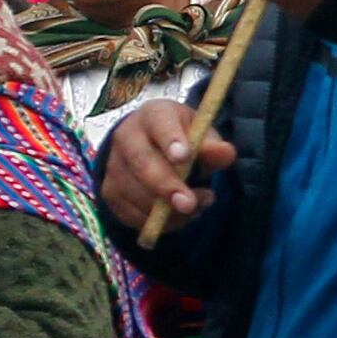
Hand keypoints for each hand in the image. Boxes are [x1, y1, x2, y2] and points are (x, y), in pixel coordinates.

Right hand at [101, 95, 229, 238]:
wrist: (153, 147)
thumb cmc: (183, 139)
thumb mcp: (202, 136)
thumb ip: (213, 146)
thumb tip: (225, 152)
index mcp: (154, 115)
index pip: (160, 124)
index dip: (171, 141)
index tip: (183, 157)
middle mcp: (126, 137)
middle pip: (142, 163)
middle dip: (166, 186)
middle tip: (188, 204)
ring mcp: (114, 165)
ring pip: (135, 192)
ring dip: (167, 209)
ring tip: (196, 206)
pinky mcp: (111, 192)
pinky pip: (131, 214)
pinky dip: (157, 222)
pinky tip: (177, 216)